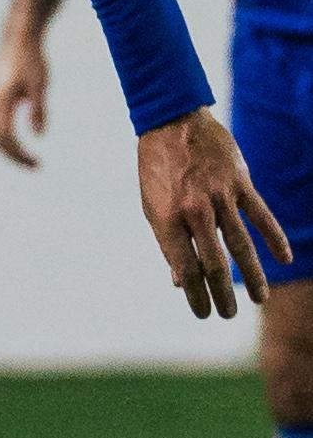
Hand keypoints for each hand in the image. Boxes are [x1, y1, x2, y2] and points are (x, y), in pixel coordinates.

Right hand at [0, 29, 50, 167]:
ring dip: (12, 149)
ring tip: (31, 158)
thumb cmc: (32, 57)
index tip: (37, 163)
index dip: (19, 155)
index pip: (4, 138)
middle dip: (14, 157)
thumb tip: (38, 135)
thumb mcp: (40, 83)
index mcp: (0, 102)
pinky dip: (9, 139)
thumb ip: (38, 109)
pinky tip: (25, 140)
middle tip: (36, 166)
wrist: (19, 36)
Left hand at [138, 110, 290, 320]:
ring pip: (241, 244)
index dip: (194, 295)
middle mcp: (195, 211)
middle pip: (214, 262)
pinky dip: (274, 237)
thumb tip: (178, 282)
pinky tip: (284, 258)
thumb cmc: (159, 171)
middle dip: (222, 293)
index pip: (184, 268)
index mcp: (168, 220)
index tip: (202, 313)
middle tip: (228, 315)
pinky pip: (261, 215)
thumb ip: (168, 244)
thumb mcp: (153, 208)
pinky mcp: (240, 182)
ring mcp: (220, 196)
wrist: (172, 123)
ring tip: (259, 299)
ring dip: (252, 275)